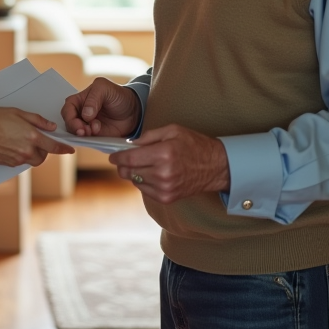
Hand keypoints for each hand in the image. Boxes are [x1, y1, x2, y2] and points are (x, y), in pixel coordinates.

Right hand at [0, 107, 73, 167]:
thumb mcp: (18, 113)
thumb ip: (37, 120)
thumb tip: (51, 127)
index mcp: (32, 137)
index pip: (54, 146)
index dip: (64, 148)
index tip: (70, 150)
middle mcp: (27, 150)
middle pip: (44, 156)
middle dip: (44, 150)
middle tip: (37, 140)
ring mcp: (19, 159)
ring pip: (33, 161)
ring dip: (33, 154)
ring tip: (23, 143)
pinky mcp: (10, 164)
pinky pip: (21, 162)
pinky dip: (22, 156)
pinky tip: (13, 146)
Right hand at [61, 78, 140, 137]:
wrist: (135, 110)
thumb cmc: (118, 95)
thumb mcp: (104, 88)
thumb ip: (93, 98)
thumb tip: (85, 114)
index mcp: (79, 100)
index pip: (67, 109)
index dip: (70, 118)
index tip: (79, 124)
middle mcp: (81, 114)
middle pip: (69, 123)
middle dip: (75, 128)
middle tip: (85, 131)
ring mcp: (88, 126)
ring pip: (77, 133)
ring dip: (83, 134)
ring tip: (95, 131)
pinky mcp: (95, 136)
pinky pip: (87, 140)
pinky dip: (90, 140)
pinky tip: (98, 135)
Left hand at [109, 124, 229, 204]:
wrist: (215, 166)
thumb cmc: (194, 145)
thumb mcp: (173, 130)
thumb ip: (149, 136)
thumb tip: (129, 144)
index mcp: (164, 154)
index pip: (130, 158)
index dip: (117, 157)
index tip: (113, 155)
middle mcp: (162, 173)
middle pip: (129, 172)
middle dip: (122, 165)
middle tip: (123, 159)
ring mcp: (164, 188)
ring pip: (135, 181)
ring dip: (133, 173)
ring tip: (141, 165)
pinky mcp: (167, 198)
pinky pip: (144, 190)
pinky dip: (143, 182)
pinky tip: (151, 174)